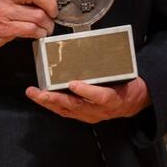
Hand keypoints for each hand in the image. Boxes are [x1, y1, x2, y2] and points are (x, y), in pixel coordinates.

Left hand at [26, 78, 150, 122]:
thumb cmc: (128, 86)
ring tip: (34, 93)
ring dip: (49, 102)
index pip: (100, 96)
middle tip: (41, 92)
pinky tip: (41, 98)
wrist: (133, 103)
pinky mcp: (84, 116)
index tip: (73, 84)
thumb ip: (111, 67)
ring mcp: (91, 115)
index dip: (86, 91)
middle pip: (76, 106)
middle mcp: (99, 110)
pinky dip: (52, 104)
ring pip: (67, 110)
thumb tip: (94, 50)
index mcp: (113, 99)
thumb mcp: (125, 75)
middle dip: (56, 99)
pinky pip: (65, 111)